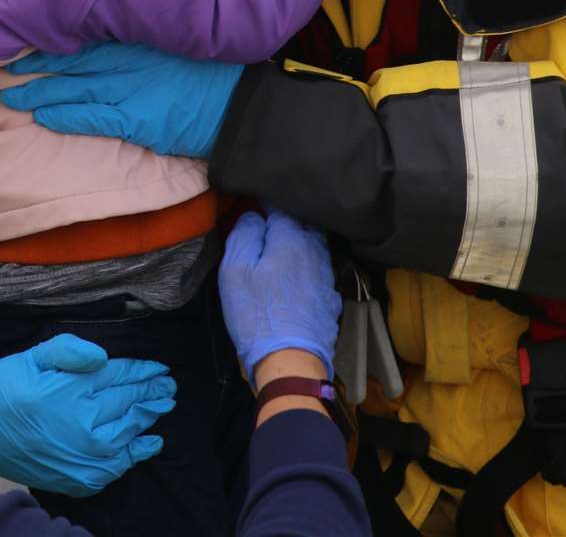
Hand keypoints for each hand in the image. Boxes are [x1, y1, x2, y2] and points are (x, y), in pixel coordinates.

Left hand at [0, 42, 243, 158]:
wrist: (240, 104)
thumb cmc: (213, 73)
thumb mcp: (178, 43)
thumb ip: (146, 40)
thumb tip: (113, 40)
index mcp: (140, 39)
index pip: (87, 37)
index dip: (53, 41)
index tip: (25, 41)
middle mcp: (130, 60)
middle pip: (72, 60)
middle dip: (37, 64)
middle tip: (3, 67)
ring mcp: (131, 89)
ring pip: (73, 87)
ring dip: (39, 91)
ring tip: (11, 96)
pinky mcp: (136, 119)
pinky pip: (90, 116)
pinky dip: (64, 114)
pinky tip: (41, 114)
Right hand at [0, 334, 176, 496]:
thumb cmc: (5, 385)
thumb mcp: (35, 356)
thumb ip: (71, 351)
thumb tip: (105, 358)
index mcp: (73, 392)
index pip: (120, 377)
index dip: (143, 370)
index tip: (161, 367)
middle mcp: (82, 426)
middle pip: (128, 404)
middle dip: (152, 392)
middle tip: (169, 385)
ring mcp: (81, 457)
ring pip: (128, 433)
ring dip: (149, 418)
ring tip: (164, 404)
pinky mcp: (75, 478)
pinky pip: (115, 467)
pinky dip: (135, 455)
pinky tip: (149, 443)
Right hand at [218, 210, 341, 382]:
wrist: (291, 362)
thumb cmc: (257, 313)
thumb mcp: (235, 270)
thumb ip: (244, 234)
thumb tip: (254, 216)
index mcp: (292, 237)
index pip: (279, 206)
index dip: (264, 203)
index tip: (251, 206)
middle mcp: (316, 250)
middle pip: (301, 223)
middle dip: (284, 220)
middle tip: (264, 226)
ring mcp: (327, 275)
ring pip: (312, 246)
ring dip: (297, 243)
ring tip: (277, 249)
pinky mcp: (330, 297)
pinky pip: (317, 270)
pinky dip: (305, 266)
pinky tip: (293, 277)